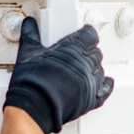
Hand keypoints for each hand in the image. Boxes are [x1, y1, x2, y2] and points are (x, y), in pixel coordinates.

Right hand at [4, 17, 113, 133]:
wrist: (35, 107)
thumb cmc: (32, 81)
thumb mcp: (28, 53)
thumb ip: (31, 36)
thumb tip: (29, 25)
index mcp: (74, 48)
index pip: (90, 35)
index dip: (86, 35)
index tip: (82, 35)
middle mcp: (86, 63)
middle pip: (95, 53)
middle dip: (87, 53)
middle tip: (76, 55)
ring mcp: (91, 81)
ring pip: (99, 70)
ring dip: (92, 69)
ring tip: (80, 72)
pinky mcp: (92, 98)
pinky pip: (105, 90)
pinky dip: (103, 86)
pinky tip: (99, 84)